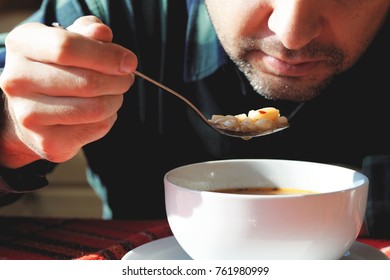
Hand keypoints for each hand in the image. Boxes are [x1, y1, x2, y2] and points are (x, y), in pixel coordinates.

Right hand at [0, 16, 136, 167]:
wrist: (34, 110)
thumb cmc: (59, 69)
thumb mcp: (71, 40)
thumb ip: (88, 32)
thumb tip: (103, 34)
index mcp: (22, 45)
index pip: (67, 47)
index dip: (106, 55)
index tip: (130, 62)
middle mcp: (17, 80)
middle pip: (87, 82)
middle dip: (119, 81)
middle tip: (126, 79)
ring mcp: (29, 115)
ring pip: (96, 108)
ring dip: (116, 100)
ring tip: (114, 94)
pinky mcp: (48, 142)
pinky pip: (97, 128)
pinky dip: (109, 118)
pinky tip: (99, 113)